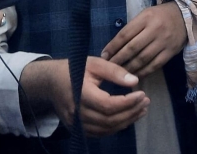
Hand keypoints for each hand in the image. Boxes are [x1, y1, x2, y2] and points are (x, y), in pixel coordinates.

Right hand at [21, 57, 148, 136]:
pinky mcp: (76, 128)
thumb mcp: (95, 63)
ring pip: (105, 129)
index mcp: (81, 93)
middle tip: (146, 102)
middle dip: (131, 112)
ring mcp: (75, 122)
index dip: (127, 102)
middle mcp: (76, 112)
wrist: (50, 81)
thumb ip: (115, 71)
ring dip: (126, 121)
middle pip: (108, 120)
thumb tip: (135, 81)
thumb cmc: (74, 68)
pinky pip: (98, 133)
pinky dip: (115, 128)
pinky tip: (127, 118)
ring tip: (141, 110)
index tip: (142, 94)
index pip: (108, 105)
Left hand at [101, 3, 187, 77]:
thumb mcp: (145, 15)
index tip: (104, 56)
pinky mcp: (171, 52)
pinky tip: (134, 75)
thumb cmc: (160, 16)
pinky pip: (154, 65)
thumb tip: (113, 47)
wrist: (185, 16)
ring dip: (129, 68)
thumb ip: (132, 28)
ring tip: (119, 73)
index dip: (112, 46)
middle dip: (118, 59)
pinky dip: (143, 72)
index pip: (125, 34)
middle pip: (132, 48)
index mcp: (146, 18)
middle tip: (108, 67)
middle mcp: (155, 29)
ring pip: (142, 59)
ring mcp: (164, 42)